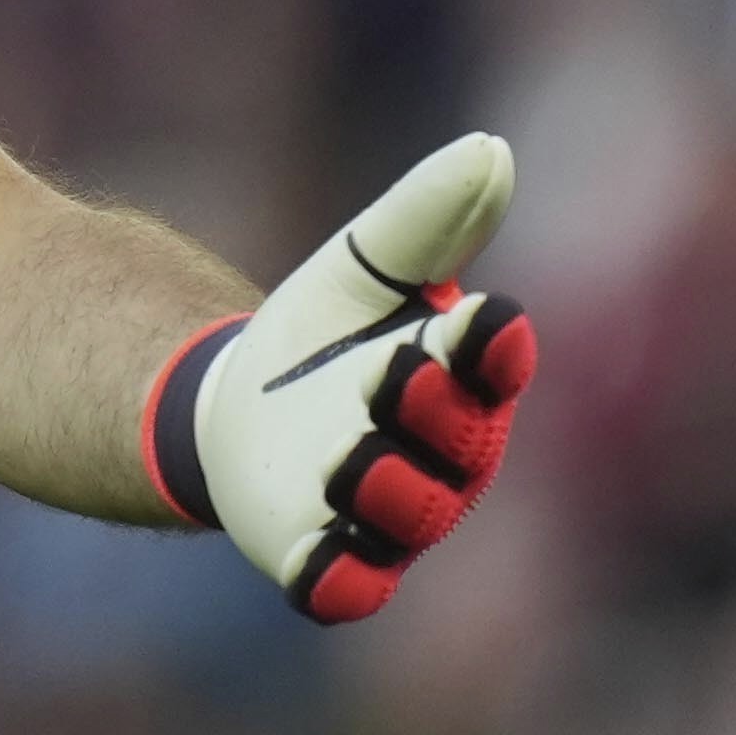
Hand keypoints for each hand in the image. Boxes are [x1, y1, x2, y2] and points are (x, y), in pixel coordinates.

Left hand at [160, 134, 541, 623]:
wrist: (240, 409)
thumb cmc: (328, 340)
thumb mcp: (363, 270)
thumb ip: (425, 218)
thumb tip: (491, 148)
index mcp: (467, 383)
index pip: (495, 364)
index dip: (493, 349)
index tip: (483, 318)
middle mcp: (445, 459)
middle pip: (456, 443)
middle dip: (431, 409)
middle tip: (398, 369)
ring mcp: (389, 517)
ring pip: (404, 514)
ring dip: (382, 485)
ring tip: (350, 454)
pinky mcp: (327, 562)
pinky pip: (344, 586)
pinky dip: (336, 578)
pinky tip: (317, 560)